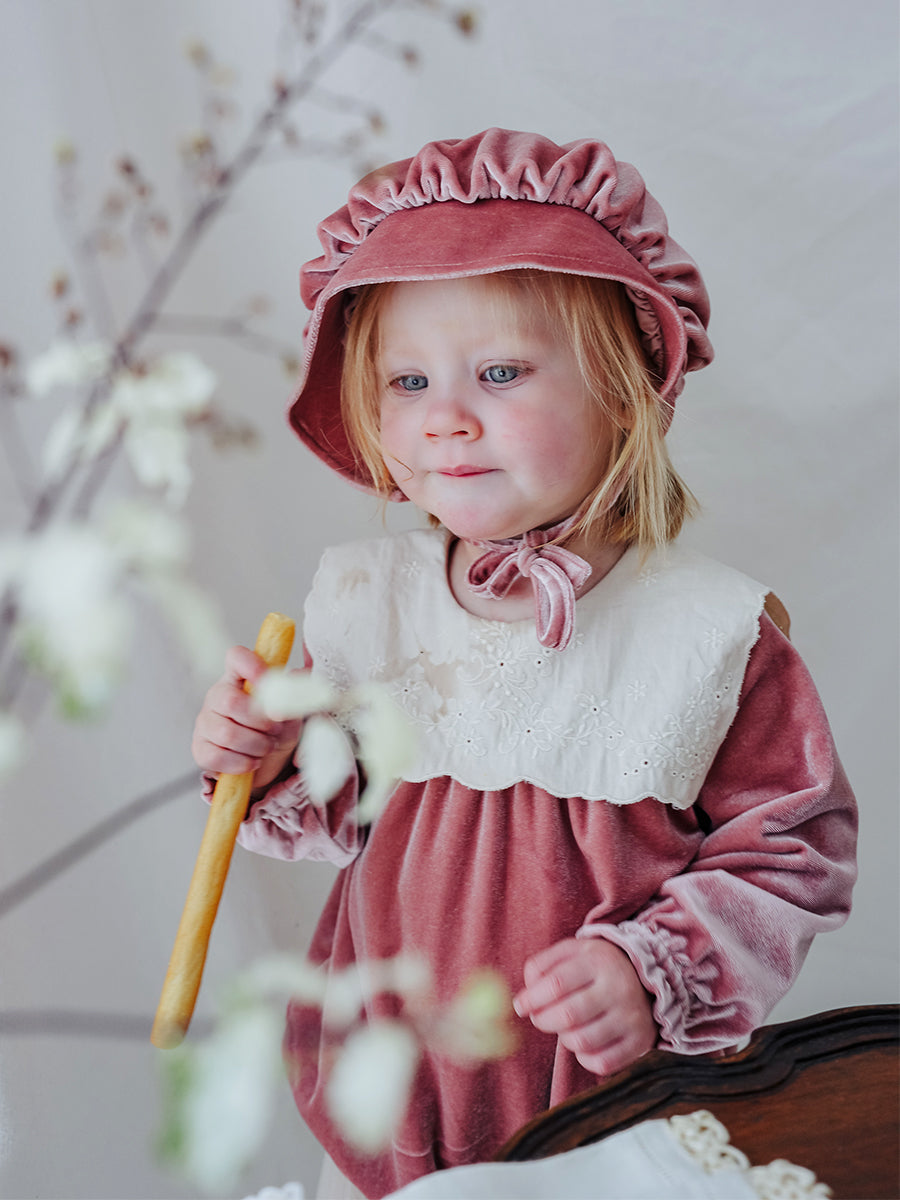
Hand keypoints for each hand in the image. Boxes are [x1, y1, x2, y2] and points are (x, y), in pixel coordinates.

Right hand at [191, 644, 302, 789]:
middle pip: (231, 701)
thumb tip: (296, 675)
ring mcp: (205, 722)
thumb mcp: (291, 712)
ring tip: (266, 747)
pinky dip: (242, 763)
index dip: (251, 665)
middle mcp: (218, 696)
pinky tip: (252, 761)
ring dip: (256, 745)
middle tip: (275, 730)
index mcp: (240, 678)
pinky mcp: (200, 748)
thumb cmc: (276, 731)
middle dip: (260, 722)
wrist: (266, 764)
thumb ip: (294, 695)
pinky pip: (217, 756)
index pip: (236, 657)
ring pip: (226, 733)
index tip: (266, 681)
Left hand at [513, 937, 656, 1076]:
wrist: (645, 978)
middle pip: (568, 1015)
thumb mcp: (572, 952)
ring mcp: (632, 1018)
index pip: (557, 983)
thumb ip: (541, 966)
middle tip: (538, 1017)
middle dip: (543, 1020)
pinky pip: (601, 1063)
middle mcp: (619, 989)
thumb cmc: (596, 966)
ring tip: (566, 1026)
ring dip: (564, 1037)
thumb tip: (524, 998)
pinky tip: (584, 1040)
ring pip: (581, 1042)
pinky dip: (584, 1057)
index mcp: (599, 961)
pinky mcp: (640, 1042)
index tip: (520, 1005)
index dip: (532, 998)